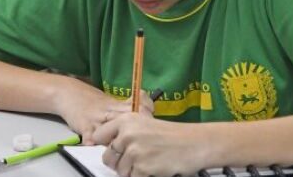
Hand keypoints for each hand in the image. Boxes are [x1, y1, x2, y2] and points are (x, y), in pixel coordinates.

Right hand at [54, 79, 155, 144]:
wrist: (69, 93)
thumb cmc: (93, 102)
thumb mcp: (111, 103)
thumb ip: (126, 110)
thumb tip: (147, 116)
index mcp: (118, 105)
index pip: (137, 104)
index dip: (146, 109)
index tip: (151, 115)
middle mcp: (109, 110)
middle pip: (126, 116)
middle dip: (136, 125)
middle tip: (142, 135)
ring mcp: (96, 117)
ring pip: (109, 126)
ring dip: (116, 136)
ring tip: (121, 146)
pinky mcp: (83, 124)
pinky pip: (88, 133)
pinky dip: (91, 140)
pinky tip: (93, 145)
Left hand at [92, 113, 206, 176]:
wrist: (193, 143)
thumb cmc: (171, 135)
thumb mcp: (143, 124)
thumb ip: (124, 132)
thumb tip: (107, 145)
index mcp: (125, 121)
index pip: (99, 136)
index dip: (105, 145)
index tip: (113, 149)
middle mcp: (127, 134)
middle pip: (107, 158)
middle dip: (119, 162)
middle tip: (136, 159)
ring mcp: (134, 151)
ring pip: (120, 171)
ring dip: (133, 171)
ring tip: (149, 161)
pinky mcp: (142, 167)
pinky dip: (143, 176)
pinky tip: (154, 167)